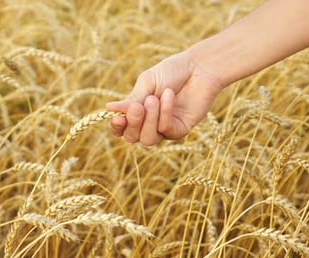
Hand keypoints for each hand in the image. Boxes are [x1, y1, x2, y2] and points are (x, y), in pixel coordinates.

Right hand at [106, 50, 223, 145]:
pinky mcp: (180, 130)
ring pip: (147, 139)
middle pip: (132, 137)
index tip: (118, 118)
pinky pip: (166, 131)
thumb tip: (109, 108)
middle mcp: (148, 123)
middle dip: (133, 123)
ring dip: (149, 119)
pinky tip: (169, 95)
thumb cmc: (172, 71)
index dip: (116, 127)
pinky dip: (165, 113)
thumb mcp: (147, 83)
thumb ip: (131, 99)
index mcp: (136, 111)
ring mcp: (164, 129)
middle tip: (138, 106)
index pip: (121, 128)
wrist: (199, 67)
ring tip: (154, 99)